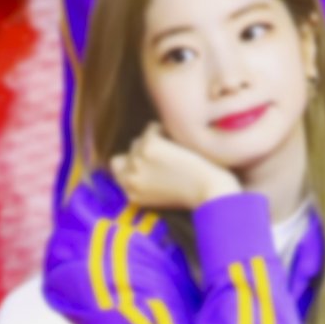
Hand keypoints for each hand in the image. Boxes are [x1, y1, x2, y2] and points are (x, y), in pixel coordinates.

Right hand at [110, 123, 239, 212]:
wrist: (207, 193)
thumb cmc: (189, 194)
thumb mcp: (157, 194)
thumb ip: (140, 180)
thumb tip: (120, 158)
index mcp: (130, 194)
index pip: (117, 167)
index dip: (132, 160)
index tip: (150, 160)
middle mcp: (130, 179)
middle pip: (131, 150)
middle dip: (147, 150)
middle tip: (169, 160)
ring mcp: (137, 162)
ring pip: (141, 139)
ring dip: (157, 142)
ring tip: (175, 156)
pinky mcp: (149, 147)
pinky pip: (151, 128)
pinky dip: (165, 132)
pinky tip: (178, 147)